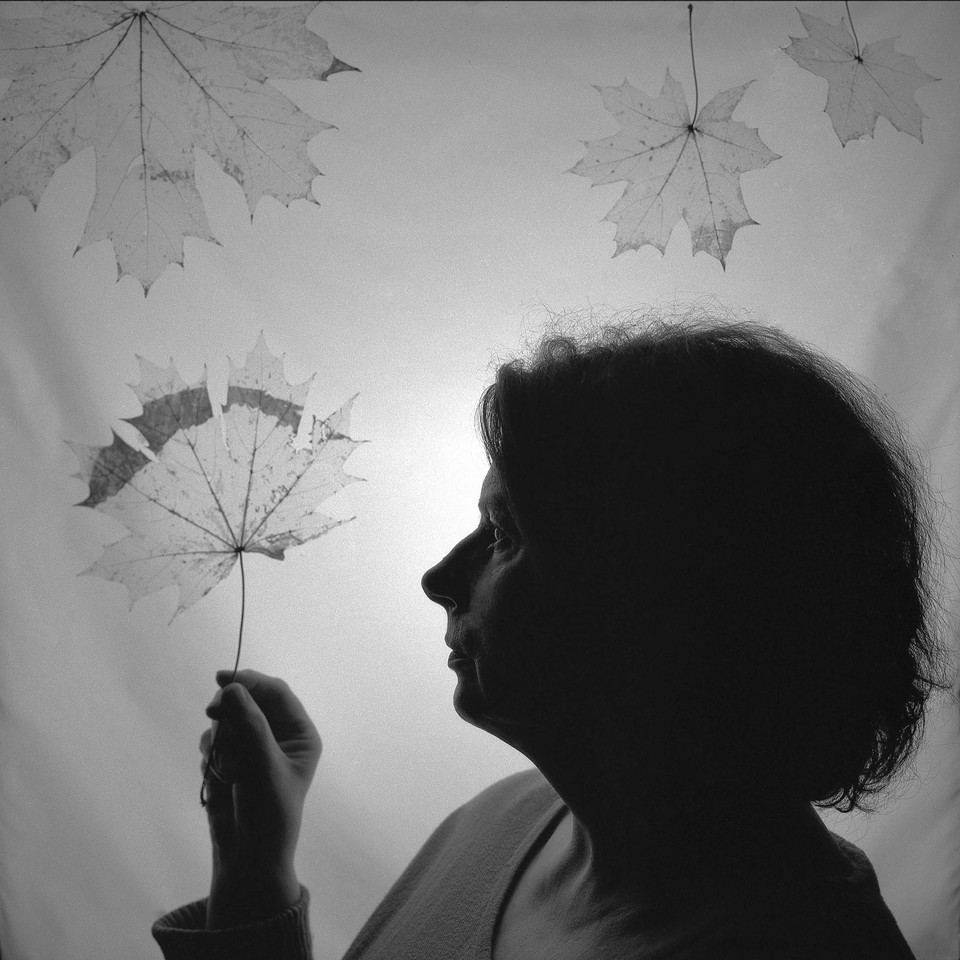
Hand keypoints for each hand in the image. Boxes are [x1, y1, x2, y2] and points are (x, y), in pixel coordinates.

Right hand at [200, 669, 321, 927]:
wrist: (246, 857)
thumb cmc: (267, 812)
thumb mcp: (262, 766)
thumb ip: (248, 726)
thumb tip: (231, 689)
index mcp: (299, 734)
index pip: (276, 693)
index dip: (250, 681)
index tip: (222, 680)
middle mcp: (278, 736)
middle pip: (249, 701)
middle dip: (230, 710)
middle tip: (212, 713)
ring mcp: (253, 747)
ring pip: (228, 719)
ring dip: (220, 735)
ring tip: (223, 763)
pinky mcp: (232, 760)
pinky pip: (215, 740)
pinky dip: (211, 752)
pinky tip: (214, 773)